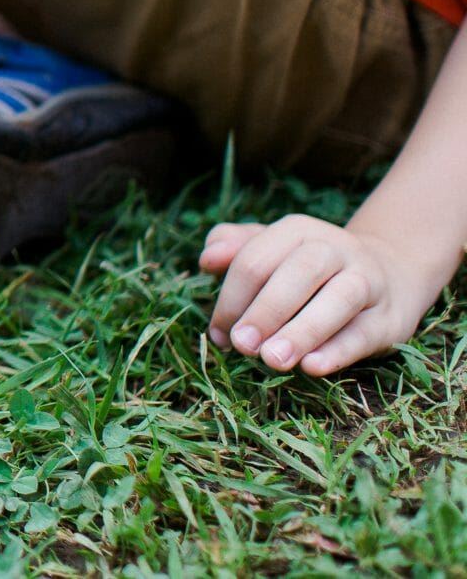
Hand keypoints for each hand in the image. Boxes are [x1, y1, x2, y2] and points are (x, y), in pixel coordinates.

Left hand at [199, 214, 450, 375]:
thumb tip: (207, 258)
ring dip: (302, 330)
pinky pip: (365, 332)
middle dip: (266, 310)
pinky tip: (312, 367)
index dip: (232, 298)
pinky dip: (338, 350)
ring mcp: (368, 281)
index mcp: (297, 231)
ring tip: (272, 360)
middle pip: (299, 272)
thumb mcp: (272, 249)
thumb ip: (235, 248)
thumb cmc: (309, 268)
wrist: (389, 274)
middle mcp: (335, 249)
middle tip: (241, 345)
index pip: (256, 260)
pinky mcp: (389, 318)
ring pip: (339, 299)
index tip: (218, 333)